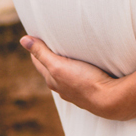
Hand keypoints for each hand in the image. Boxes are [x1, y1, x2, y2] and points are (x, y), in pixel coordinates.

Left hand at [19, 35, 135, 119]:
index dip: (36, 47)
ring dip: (64, 64)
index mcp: (52, 79)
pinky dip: (77, 70)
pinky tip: (83, 67)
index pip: (38, 60)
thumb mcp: (58, 66)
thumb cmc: (85, 82)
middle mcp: (62, 87)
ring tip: (66, 51)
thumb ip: (41, 53)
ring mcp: (76, 91)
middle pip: (50, 68)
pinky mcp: (90, 92)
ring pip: (65, 74)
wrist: (112, 101)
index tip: (36, 34)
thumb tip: (23, 40)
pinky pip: (79, 79)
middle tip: (50, 39)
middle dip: (48, 55)